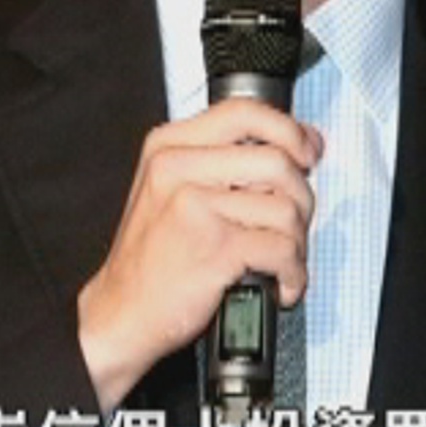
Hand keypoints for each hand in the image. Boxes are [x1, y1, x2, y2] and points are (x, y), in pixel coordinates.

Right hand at [75, 98, 321, 412]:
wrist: (118, 314)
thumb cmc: (150, 258)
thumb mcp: (169, 190)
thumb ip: (221, 162)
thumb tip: (293, 146)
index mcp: (168, 146)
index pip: (245, 112)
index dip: (289, 130)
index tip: (307, 150)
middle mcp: (178, 168)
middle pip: (277, 160)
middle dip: (301, 197)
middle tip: (295, 223)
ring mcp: (195, 206)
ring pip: (285, 207)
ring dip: (297, 241)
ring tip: (283, 259)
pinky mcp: (215, 246)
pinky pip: (282, 249)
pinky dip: (292, 272)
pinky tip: (280, 283)